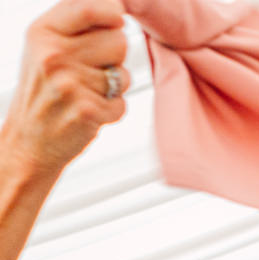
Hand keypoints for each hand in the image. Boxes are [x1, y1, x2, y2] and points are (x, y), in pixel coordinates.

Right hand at [3, 0, 128, 176]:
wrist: (29, 141)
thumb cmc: (43, 91)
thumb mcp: (42, 46)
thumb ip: (73, 21)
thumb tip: (116, 6)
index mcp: (43, 33)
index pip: (90, 7)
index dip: (113, 13)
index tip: (117, 19)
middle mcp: (54, 55)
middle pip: (118, 40)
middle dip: (114, 56)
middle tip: (93, 69)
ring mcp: (70, 85)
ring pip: (123, 75)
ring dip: (113, 88)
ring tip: (87, 94)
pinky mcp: (86, 112)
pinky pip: (121, 104)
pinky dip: (112, 111)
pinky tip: (90, 113)